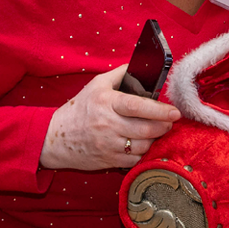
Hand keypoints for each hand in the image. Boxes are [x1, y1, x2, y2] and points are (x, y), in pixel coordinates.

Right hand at [40, 64, 180, 169]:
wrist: (53, 138)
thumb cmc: (79, 109)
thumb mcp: (96, 85)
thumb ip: (121, 74)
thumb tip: (142, 66)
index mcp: (106, 103)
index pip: (137, 107)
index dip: (159, 110)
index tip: (175, 112)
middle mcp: (107, 125)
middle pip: (145, 129)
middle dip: (164, 126)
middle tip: (170, 121)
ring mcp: (107, 145)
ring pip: (142, 145)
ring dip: (155, 139)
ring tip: (158, 131)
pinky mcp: (108, 161)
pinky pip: (134, 160)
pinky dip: (144, 153)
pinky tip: (145, 144)